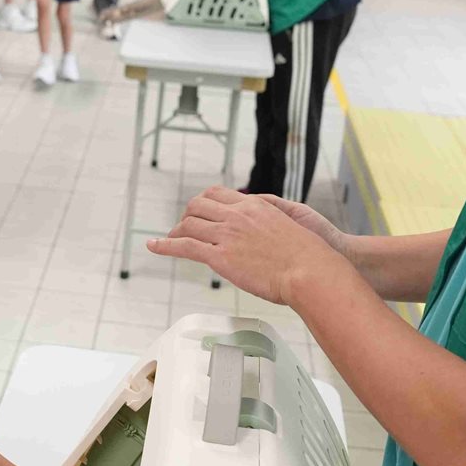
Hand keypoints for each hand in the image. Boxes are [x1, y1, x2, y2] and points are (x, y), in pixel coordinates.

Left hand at [147, 187, 346, 305]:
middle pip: (199, 205)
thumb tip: (265, 217)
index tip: (200, 212)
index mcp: (254, 206)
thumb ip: (273, 217)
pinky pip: (184, 247)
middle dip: (187, 215)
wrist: (311, 271)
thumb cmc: (309, 256)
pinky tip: (153, 247)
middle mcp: (237, 215)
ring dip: (176, 231)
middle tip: (183, 227)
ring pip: (189, 224)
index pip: (218, 194)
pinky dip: (164, 245)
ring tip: (169, 239)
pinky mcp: (220, 257)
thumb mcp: (292, 224)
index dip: (204, 203)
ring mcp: (227, 235)